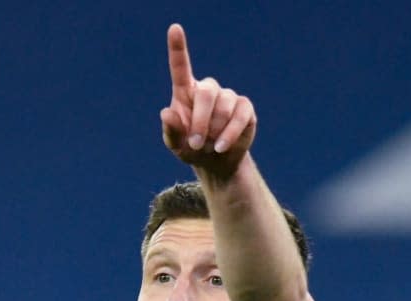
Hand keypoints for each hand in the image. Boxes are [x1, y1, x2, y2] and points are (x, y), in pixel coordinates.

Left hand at [161, 24, 256, 178]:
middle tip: (196, 143)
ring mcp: (228, 97)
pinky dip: (230, 133)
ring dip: (215, 130)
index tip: (174, 28)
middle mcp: (207, 90)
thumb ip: (171, 130)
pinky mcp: (245, 108)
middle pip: (207, 92)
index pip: (180, 66)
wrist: (216, 162)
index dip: (178, 47)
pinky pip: (240, 115)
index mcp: (185, 92)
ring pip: (225, 106)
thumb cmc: (191, 148)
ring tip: (211, 147)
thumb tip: (166, 113)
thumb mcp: (176, 145)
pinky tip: (222, 146)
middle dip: (201, 120)